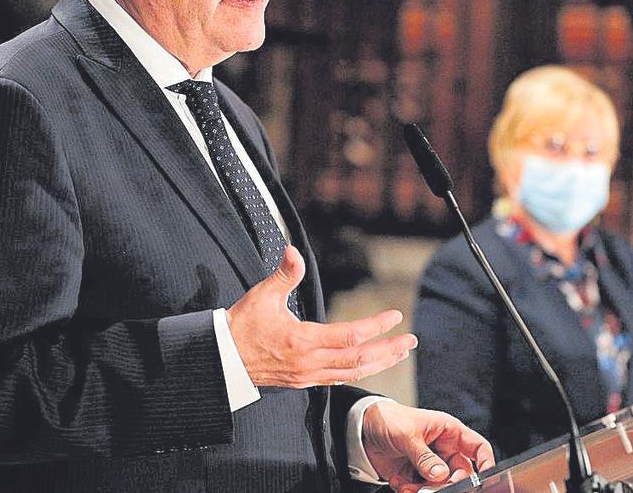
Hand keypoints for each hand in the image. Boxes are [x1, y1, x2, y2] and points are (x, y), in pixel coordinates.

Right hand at [226, 245, 416, 387]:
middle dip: (388, 350)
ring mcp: (307, 375)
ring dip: (379, 363)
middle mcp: (309, 363)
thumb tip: (293, 252)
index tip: (394, 316)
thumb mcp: (262, 295)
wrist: (222, 358)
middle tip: (410, 341)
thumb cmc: (242, 325)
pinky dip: (359, 371)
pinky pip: (338, 379)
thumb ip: (284, 274)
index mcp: (303, 341)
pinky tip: (370, 365)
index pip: (350, 336)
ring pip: (352, 373)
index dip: (375, 326)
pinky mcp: (303, 381)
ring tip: (399, 353)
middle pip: (359, 360)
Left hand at [361, 402, 495, 492]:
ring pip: (441, 485)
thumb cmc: (389, 419)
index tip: (485, 476)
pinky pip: (422, 490)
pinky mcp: (416, 476)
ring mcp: (430, 464)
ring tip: (409, 486)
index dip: (485, 461)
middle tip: (433, 486)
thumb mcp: (407, 435)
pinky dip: (411, 491)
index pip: (477, 447)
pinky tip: (399, 482)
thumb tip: (441, 475)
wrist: (362, 430)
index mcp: (448, 431)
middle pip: (461, 473)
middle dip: (448, 483)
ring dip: (426, 490)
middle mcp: (443, 449)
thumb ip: (425, 457)